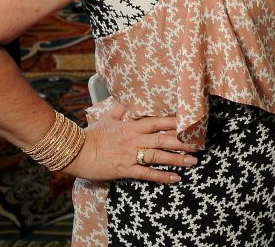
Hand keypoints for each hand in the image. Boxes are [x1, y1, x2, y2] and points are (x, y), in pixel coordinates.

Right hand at [63, 100, 197, 183]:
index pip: (158, 122)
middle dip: (183, 141)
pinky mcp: (125, 169)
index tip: (191, 122)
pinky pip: (147, 173)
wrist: (75, 151)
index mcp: (132, 126)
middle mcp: (135, 139)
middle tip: (200, 144)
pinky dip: (162, 176)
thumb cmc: (91, 134)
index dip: (176, 122)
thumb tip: (127, 97)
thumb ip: (121, 109)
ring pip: (158, 156)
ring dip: (177, 159)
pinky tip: (175, 178)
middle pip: (163, 139)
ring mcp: (131, 155)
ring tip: (193, 161)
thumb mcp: (108, 117)